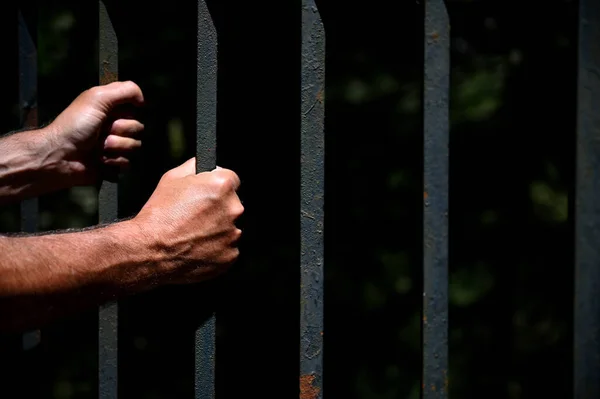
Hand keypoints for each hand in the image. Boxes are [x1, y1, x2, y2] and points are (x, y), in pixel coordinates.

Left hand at [47, 81, 144, 184]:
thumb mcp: (97, 98)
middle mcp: (114, 126)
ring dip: (116, 147)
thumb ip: (123, 90)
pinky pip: (128, 163)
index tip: (113, 114)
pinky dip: (114, 161)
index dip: (127, 112)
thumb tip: (143, 99)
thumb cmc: (75, 125)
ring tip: (98, 147)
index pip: (135, 108)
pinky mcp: (113, 164)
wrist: (60, 156)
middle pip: (138, 128)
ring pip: (135, 146)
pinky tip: (100, 160)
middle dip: (120, 131)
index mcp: (110, 109)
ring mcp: (114, 146)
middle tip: (102, 132)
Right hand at [132, 158, 243, 283]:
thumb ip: (195, 166)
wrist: (151, 249)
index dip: (218, 185)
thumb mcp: (172, 177)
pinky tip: (197, 246)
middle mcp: (234, 208)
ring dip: (217, 228)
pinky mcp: (230, 254)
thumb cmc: (160, 213)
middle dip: (218, 207)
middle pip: (232, 203)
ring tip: (194, 232)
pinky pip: (227, 247)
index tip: (208, 193)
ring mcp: (233, 233)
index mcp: (222, 185)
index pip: (232, 179)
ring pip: (230, 226)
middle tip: (196, 215)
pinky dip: (216, 247)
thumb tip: (204, 165)